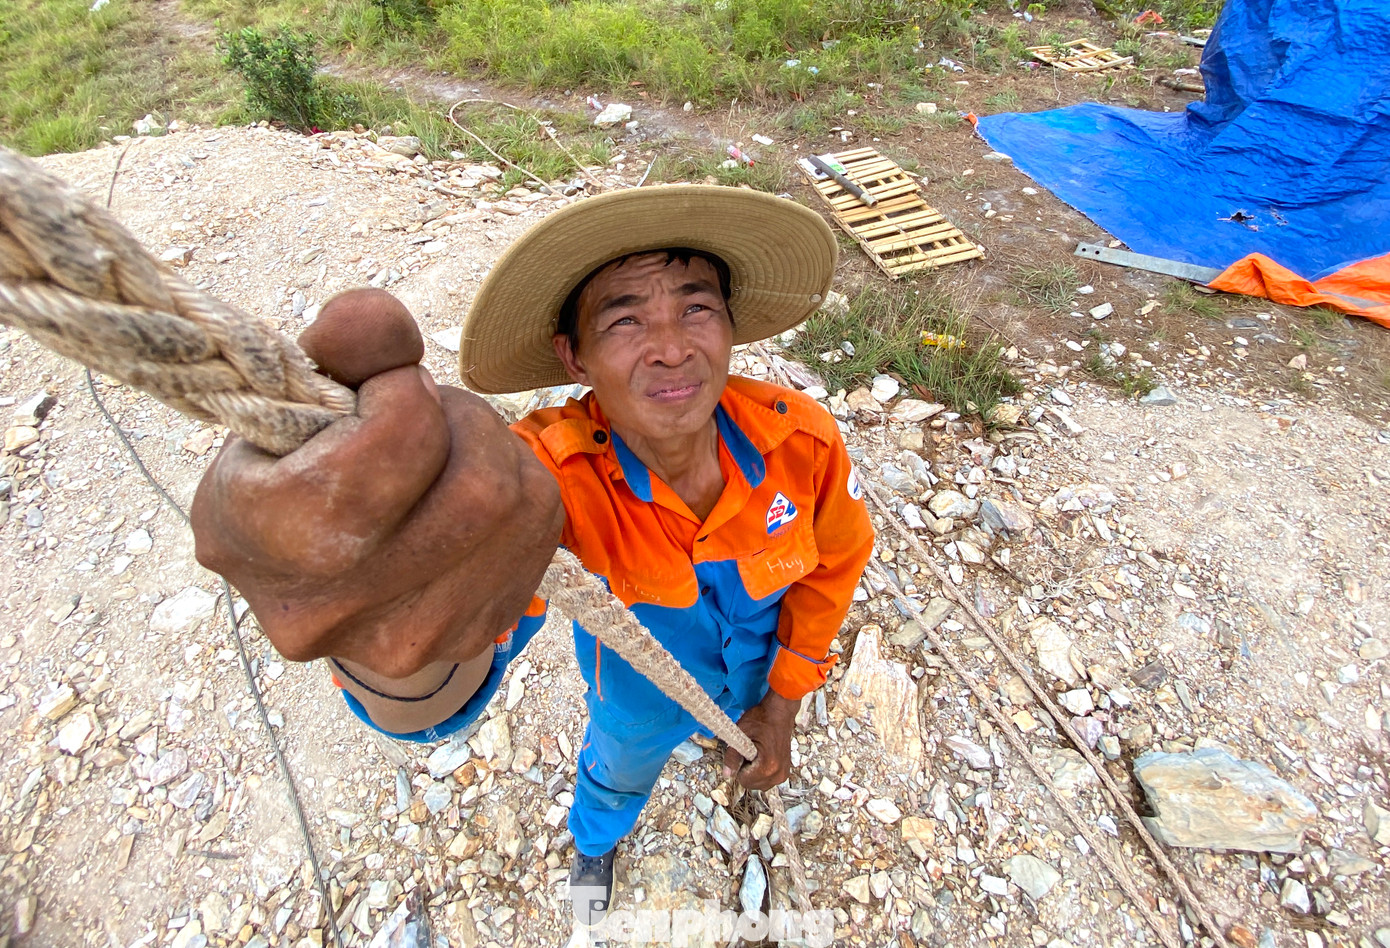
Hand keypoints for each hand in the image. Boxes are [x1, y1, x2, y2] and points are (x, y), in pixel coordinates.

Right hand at [191, 288, 563, 678]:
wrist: (315, 588)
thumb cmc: (291, 474)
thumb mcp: (285, 405)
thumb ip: (335, 350)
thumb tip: (377, 315)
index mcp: (261, 538)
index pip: (399, 438)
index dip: (403, 389)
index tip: (378, 390)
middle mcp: (335, 609)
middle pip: (478, 485)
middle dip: (463, 419)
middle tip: (424, 412)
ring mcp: (411, 638)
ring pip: (518, 503)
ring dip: (493, 449)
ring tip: (445, 448)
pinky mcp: (472, 636)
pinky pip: (539, 528)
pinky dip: (516, 486)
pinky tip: (468, 490)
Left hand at [722, 690, 799, 790]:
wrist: (780, 711)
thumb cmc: (761, 719)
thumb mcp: (741, 733)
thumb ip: (732, 756)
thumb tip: (727, 774)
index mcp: (768, 766)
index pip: (744, 781)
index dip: (739, 767)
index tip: (744, 751)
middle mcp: (778, 774)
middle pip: (752, 785)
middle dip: (746, 771)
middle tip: (750, 751)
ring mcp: (784, 774)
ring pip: (760, 784)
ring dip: (754, 773)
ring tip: (757, 753)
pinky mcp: (786, 771)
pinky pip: (768, 780)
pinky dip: (762, 772)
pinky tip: (763, 756)